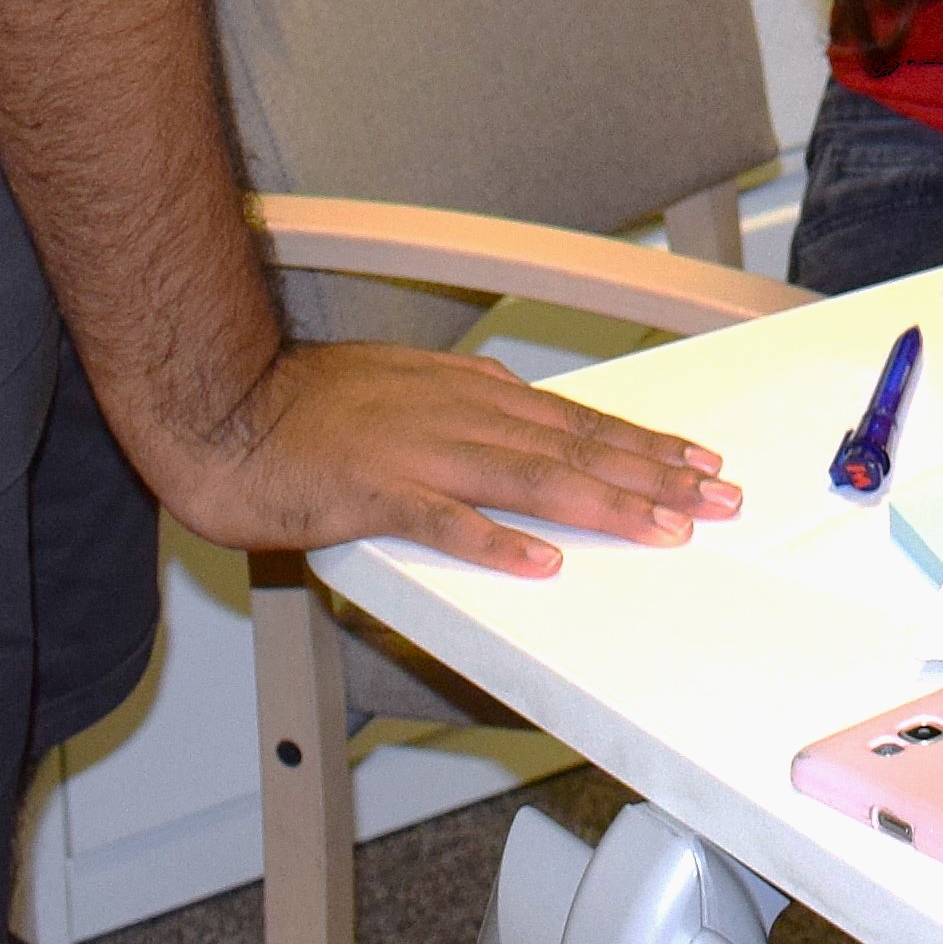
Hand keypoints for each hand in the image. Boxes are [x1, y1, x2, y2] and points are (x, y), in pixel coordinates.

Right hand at [145, 338, 742, 576]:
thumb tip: (518, 402)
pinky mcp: (374, 493)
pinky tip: (539, 561)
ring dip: (604, 504)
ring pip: (532, 480)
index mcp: (468, 394)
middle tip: (719, 500)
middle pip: (575, 448)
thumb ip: (464, 400)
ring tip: (664, 528)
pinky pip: (445, 522)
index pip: (577, 421)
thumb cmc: (305, 404)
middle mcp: (459, 416)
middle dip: (655, 475)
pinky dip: (495, 541)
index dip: (644, 443)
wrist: (223, 403)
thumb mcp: (404, 383)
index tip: (699, 463)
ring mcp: (419, 453)